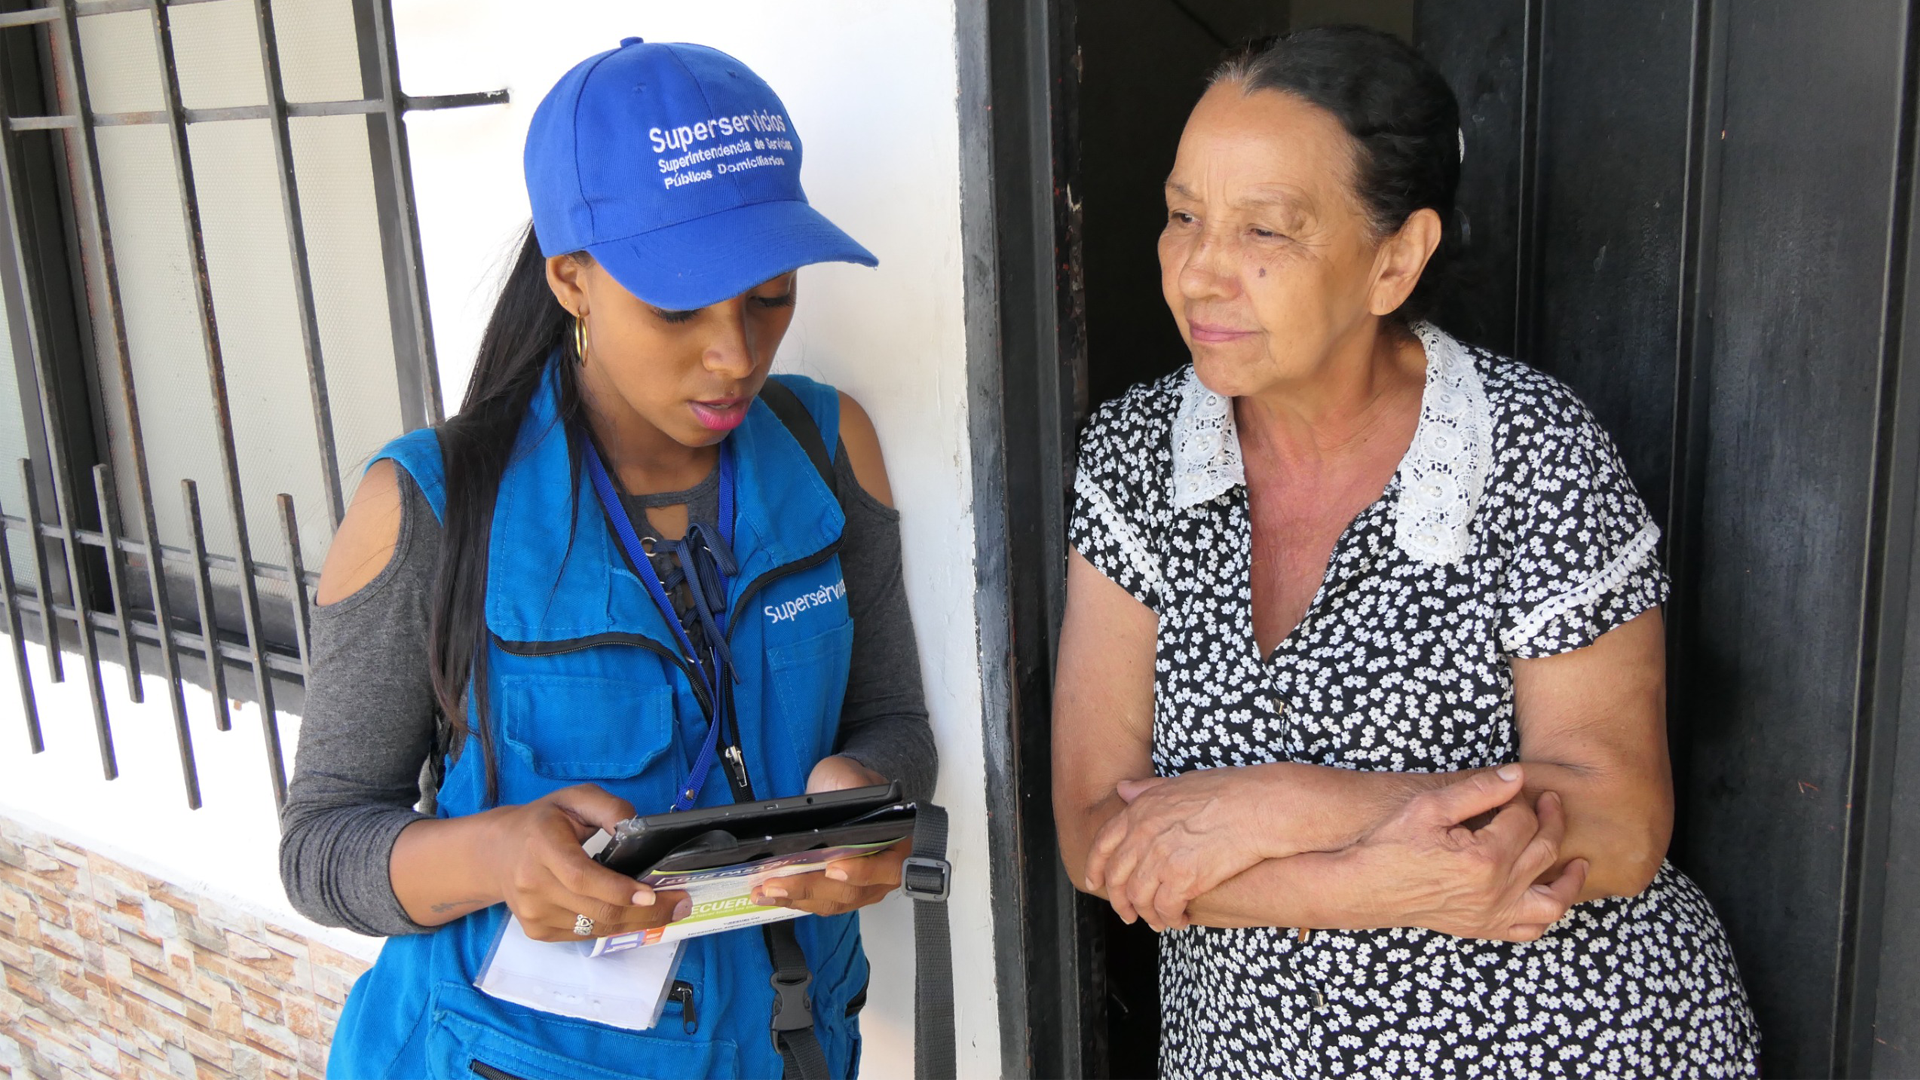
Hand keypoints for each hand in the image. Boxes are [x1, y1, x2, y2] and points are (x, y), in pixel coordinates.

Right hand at [482, 784, 690, 942]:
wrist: (496, 853)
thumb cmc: (542, 822)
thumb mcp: (574, 799)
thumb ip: (609, 808)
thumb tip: (637, 828)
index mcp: (541, 846)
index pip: (582, 877)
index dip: (618, 890)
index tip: (652, 894)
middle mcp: (532, 885)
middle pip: (595, 910)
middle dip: (645, 912)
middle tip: (679, 904)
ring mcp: (533, 914)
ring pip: (594, 928)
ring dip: (635, 922)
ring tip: (666, 909)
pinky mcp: (537, 932)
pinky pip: (584, 935)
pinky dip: (613, 926)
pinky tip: (632, 914)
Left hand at [747, 757, 907, 915]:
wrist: (842, 791)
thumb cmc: (850, 784)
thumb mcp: (853, 776)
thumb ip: (855, 786)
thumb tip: (848, 797)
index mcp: (897, 841)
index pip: (887, 866)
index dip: (862, 871)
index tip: (833, 867)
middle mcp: (884, 871)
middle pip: (853, 890)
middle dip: (812, 887)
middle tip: (779, 881)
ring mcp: (863, 887)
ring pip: (833, 902)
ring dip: (797, 898)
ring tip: (765, 889)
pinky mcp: (841, 893)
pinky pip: (820, 904)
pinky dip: (793, 900)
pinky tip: (768, 894)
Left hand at [1084, 769, 1277, 931]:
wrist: (1259, 807)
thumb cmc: (1228, 791)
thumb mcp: (1179, 782)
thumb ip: (1147, 790)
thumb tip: (1122, 790)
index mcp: (1140, 811)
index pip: (1103, 844)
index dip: (1095, 867)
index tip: (1095, 882)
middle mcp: (1143, 835)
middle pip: (1117, 878)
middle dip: (1120, 902)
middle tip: (1128, 915)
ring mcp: (1160, 858)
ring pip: (1139, 899)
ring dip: (1147, 915)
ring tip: (1158, 921)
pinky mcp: (1183, 879)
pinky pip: (1165, 909)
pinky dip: (1170, 919)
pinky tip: (1180, 920)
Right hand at [1342, 765, 1586, 941]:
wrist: (1364, 887)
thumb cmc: (1390, 845)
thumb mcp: (1430, 806)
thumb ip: (1478, 790)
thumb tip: (1517, 776)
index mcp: (1485, 858)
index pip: (1523, 820)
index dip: (1522, 799)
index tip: (1513, 789)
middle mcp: (1496, 891)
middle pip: (1544, 851)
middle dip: (1551, 821)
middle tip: (1548, 803)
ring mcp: (1492, 915)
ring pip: (1552, 901)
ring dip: (1570, 880)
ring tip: (1578, 862)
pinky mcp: (1483, 929)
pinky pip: (1529, 929)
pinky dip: (1546, 915)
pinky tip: (1547, 896)